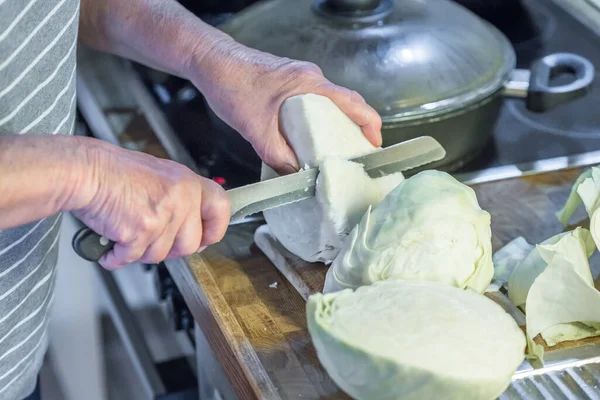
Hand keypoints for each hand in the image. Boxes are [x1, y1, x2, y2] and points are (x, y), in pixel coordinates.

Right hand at [69, 139, 229, 269]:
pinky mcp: (142, 230)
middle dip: (171, 250)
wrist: (85, 171)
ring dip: (141, 252)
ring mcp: (163, 215)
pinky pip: (133, 258)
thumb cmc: (114, 172)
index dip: (215, 229)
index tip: (206, 238)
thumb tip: (190, 224)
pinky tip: (112, 246)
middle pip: (191, 244)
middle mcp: (181, 197)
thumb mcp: (160, 176)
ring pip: (161, 255)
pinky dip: (118, 257)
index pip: (221, 208)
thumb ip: (180, 198)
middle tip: (153, 242)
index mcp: (188, 182)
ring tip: (127, 234)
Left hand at [190, 41, 382, 174]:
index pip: (353, 102)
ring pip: (327, 102)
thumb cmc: (232, 86)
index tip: (374, 144)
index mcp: (310, 84)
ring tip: (334, 150)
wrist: (210, 63)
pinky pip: (312, 101)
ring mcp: (299, 77)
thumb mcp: (255, 130)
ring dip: (334, 124)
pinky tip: (307, 137)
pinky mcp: (287, 81)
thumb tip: (296, 178)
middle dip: (355, 127)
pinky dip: (317, 119)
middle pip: (345, 103)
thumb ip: (278, 156)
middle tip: (355, 153)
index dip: (370, 123)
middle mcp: (309, 77)